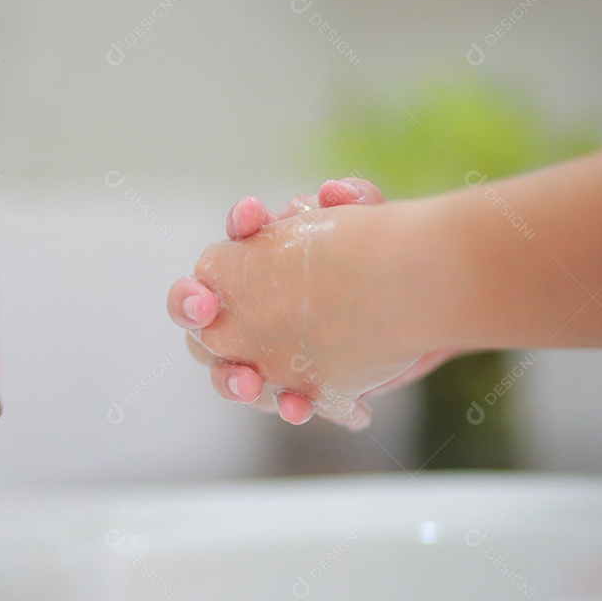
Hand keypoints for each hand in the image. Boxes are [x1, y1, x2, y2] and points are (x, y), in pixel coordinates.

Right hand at [169, 178, 412, 429]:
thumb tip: (334, 192)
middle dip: (189, 307)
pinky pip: (278, 403)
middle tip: (204, 308)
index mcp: (251, 262)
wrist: (412, 306)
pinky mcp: (296, 387)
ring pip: (225, 371)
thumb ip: (356, 199)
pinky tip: (301, 407)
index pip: (225, 241)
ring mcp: (264, 353)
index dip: (234, 230)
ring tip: (247, 382)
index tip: (253, 215)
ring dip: (228, 380)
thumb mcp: (374, 222)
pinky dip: (286, 406)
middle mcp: (244, 309)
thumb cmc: (377, 258)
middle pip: (193, 313)